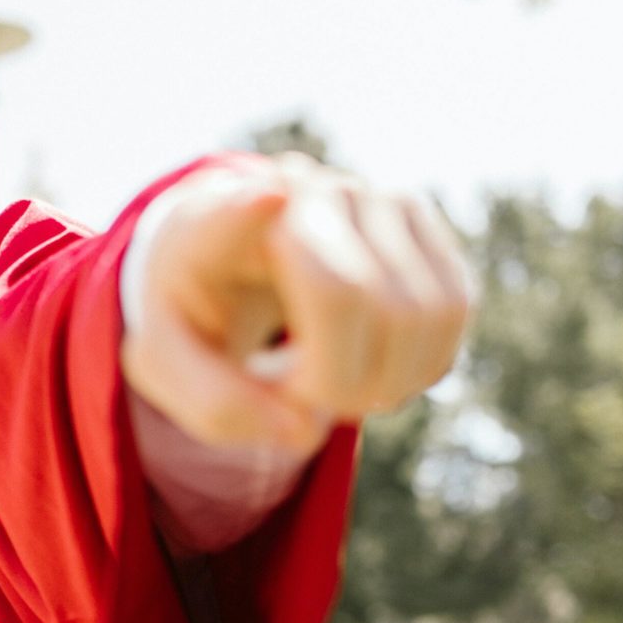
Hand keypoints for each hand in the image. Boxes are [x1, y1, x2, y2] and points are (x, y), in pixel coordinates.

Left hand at [122, 153, 472, 450]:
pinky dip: (420, 366)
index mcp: (209, 224)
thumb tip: (305, 431)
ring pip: (422, 309)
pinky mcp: (419, 223)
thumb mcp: (169, 369)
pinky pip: (453, 309)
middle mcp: (300, 191)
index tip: (271, 195)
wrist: (229, 261)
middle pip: (352, 296)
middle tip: (299, 402)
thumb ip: (216, 407)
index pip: (232, 209)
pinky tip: (374, 369)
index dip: (250, 208)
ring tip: (333, 387)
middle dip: (339, 383)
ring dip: (388, 383)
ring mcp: (367, 198)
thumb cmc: (196, 318)